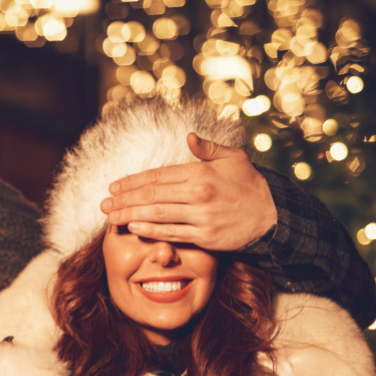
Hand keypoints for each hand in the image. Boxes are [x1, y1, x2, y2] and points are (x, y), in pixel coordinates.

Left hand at [100, 133, 276, 250]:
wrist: (271, 216)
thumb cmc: (249, 185)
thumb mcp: (233, 159)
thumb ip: (208, 149)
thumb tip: (189, 137)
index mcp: (201, 173)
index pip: (158, 176)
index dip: (133, 182)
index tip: (114, 186)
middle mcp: (198, 194)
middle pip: (152, 196)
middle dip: (124, 200)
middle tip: (104, 204)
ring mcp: (200, 217)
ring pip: (157, 215)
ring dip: (130, 216)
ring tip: (111, 218)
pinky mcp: (204, 237)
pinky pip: (171, 233)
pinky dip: (151, 231)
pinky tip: (134, 228)